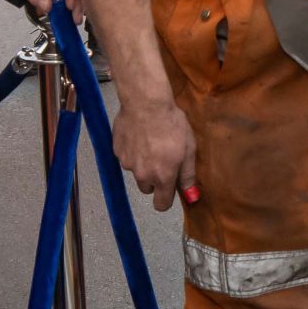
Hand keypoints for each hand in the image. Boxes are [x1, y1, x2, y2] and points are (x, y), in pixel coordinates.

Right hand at [112, 95, 196, 210]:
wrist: (145, 103)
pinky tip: (138, 135)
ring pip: (136, 172)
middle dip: (154, 179)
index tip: (169, 189)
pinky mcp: (117, 151)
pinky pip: (126, 158)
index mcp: (163, 177)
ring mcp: (127, 164)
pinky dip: (132, 151)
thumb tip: (191, 196)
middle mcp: (143, 175)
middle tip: (161, 158)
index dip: (166, 199)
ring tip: (149, 142)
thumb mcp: (189, 149)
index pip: (161, 205)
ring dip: (142, 164)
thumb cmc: (172, 124)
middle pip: (148, 188)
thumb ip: (188, 175)